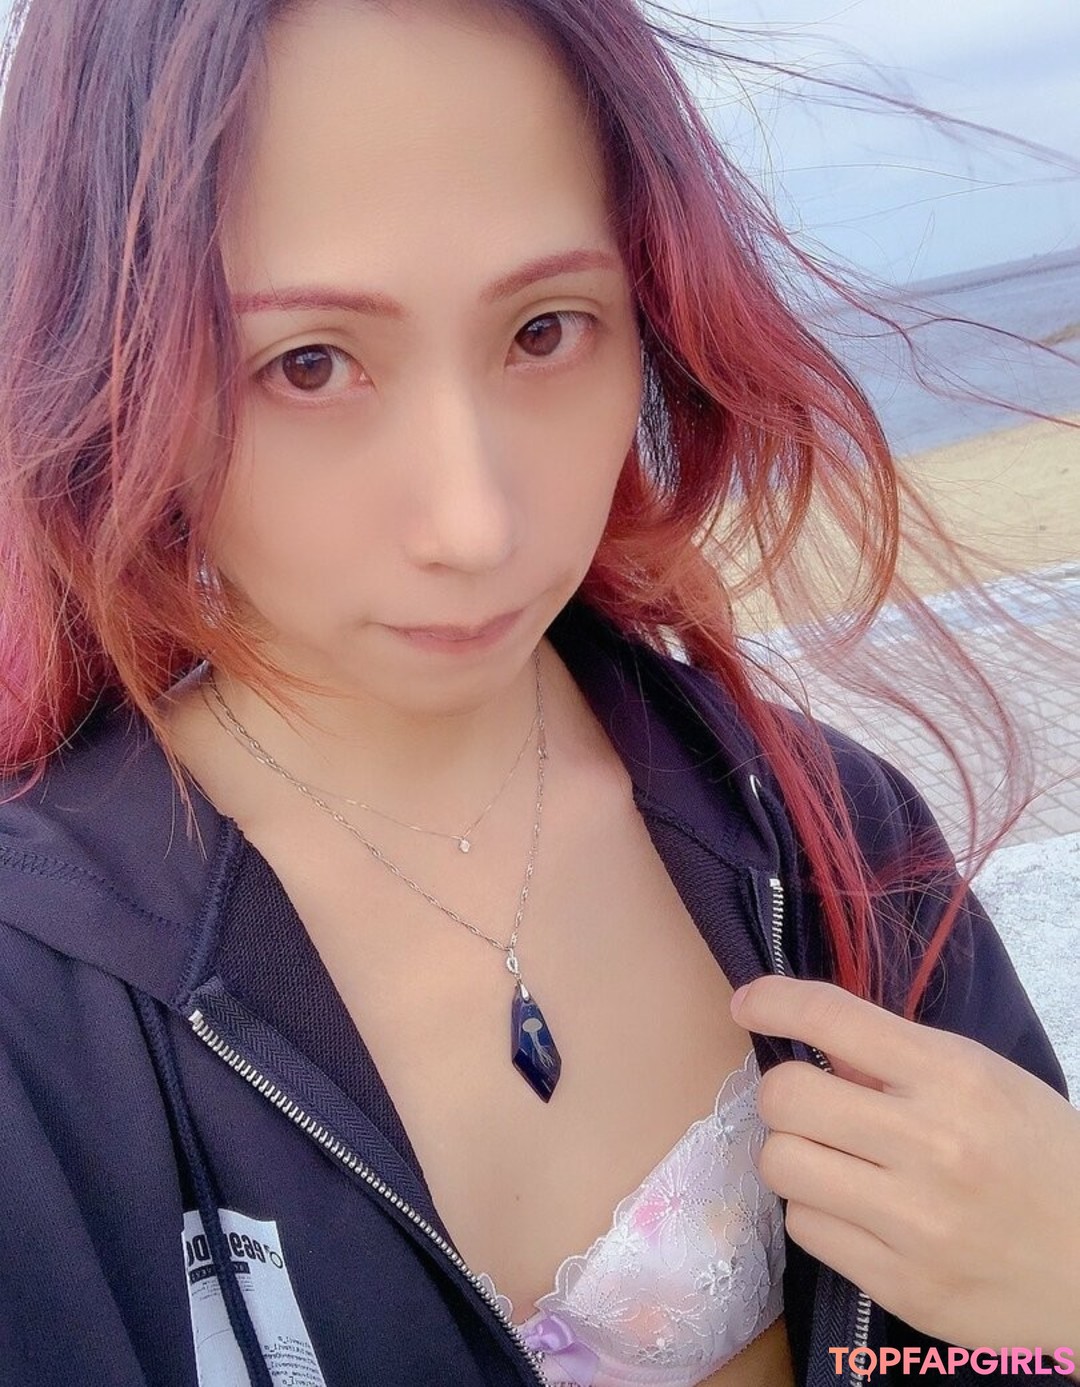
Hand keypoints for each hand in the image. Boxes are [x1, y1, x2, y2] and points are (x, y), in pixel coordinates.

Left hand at [730, 975, 1079, 1354]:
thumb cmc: (1043, 1162)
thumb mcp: (987, 1083)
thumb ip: (901, 1060)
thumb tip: (815, 1041)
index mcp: (956, 1077)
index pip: (834, 1018)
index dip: (773, 1002)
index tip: (747, 1003)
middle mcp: (930, 1145)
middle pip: (785, 1096)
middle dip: (784, 1093)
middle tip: (811, 1106)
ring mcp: (914, 1223)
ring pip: (781, 1164)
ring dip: (795, 1156)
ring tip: (833, 1162)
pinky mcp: (901, 1286)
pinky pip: (806, 1229)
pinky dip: (818, 1214)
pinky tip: (857, 1213)